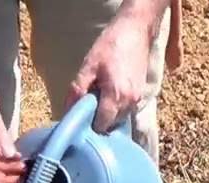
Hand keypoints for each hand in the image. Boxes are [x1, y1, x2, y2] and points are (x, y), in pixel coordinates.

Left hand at [67, 13, 153, 131]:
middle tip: (86, 106)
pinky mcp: (140, 94)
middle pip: (110, 124)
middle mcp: (129, 101)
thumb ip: (78, 89)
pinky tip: (108, 93)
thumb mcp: (89, 65)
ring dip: (107, 113)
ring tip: (98, 97)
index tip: (79, 119)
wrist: (137, 30)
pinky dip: (116, 107)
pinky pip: (125, 109)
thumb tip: (68, 109)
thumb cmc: (112, 44)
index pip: (101, 125)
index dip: (89, 125)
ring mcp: (137, 98)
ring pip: (119, 118)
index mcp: (116, 95)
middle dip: (98, 119)